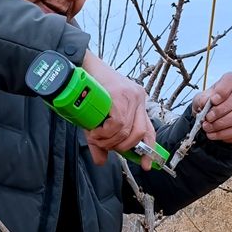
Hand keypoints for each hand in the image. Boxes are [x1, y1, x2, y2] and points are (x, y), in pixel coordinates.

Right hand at [82, 51, 156, 168]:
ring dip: (109, 140)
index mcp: (138, 104)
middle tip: (104, 145)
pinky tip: (96, 130)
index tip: (146, 165)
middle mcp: (138, 99)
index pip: (149, 130)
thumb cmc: (90, 90)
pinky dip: (107, 132)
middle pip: (139, 134)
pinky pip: (118, 122)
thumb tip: (100, 161)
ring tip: (96, 137)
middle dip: (121, 147)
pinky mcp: (120, 94)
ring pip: (127, 130)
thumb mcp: (98, 118)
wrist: (82, 66)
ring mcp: (131, 95)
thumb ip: (101, 140)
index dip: (149, 151)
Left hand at [192, 72, 231, 145]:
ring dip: (219, 123)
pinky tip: (212, 133)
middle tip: (207, 117)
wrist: (219, 116)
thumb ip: (202, 99)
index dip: (222, 91)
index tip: (212, 100)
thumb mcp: (204, 97)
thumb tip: (204, 104)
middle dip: (219, 111)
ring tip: (207, 126)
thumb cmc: (214, 102)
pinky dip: (222, 133)